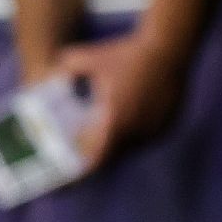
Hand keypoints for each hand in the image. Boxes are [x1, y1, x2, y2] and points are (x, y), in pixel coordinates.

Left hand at [53, 31, 189, 170]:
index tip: (73, 176)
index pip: (97, 161)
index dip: (84, 171)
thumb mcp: (91, 57)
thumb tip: (52, 77)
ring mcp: (154, 131)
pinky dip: (137, 132)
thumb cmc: (127, 52)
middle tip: (88, 150)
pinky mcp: (168, 126)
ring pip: (132, 146)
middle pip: (114, 154)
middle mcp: (136, 133)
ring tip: (110, 131)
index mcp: (115, 124)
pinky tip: (130, 119)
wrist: (170, 45)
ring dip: (120, 142)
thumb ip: (67, 68)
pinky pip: (148, 137)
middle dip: (101, 152)